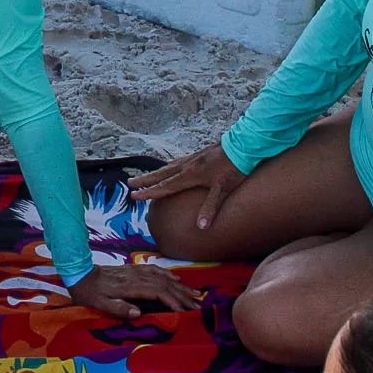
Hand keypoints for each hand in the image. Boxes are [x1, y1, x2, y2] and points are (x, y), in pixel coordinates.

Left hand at [67, 263, 201, 319]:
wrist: (80, 273)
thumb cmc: (90, 293)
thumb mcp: (100, 304)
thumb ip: (119, 308)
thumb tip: (138, 313)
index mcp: (130, 287)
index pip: (157, 292)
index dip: (172, 300)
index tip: (184, 310)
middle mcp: (136, 277)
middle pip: (164, 284)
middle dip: (182, 294)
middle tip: (197, 304)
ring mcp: (135, 271)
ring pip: (162, 277)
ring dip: (179, 285)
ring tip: (194, 293)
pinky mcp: (133, 269)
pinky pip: (154, 270)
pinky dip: (167, 274)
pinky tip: (175, 278)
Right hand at [127, 143, 246, 230]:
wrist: (243, 145)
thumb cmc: (234, 169)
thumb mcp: (223, 190)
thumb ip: (211, 208)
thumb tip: (201, 228)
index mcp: (190, 175)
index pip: (165, 186)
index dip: (149, 192)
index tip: (134, 195)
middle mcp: (187, 166)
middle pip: (161, 174)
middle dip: (145, 180)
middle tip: (129, 183)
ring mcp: (193, 158)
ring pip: (168, 167)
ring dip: (154, 173)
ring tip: (143, 176)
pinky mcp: (199, 154)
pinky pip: (178, 161)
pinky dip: (168, 166)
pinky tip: (170, 166)